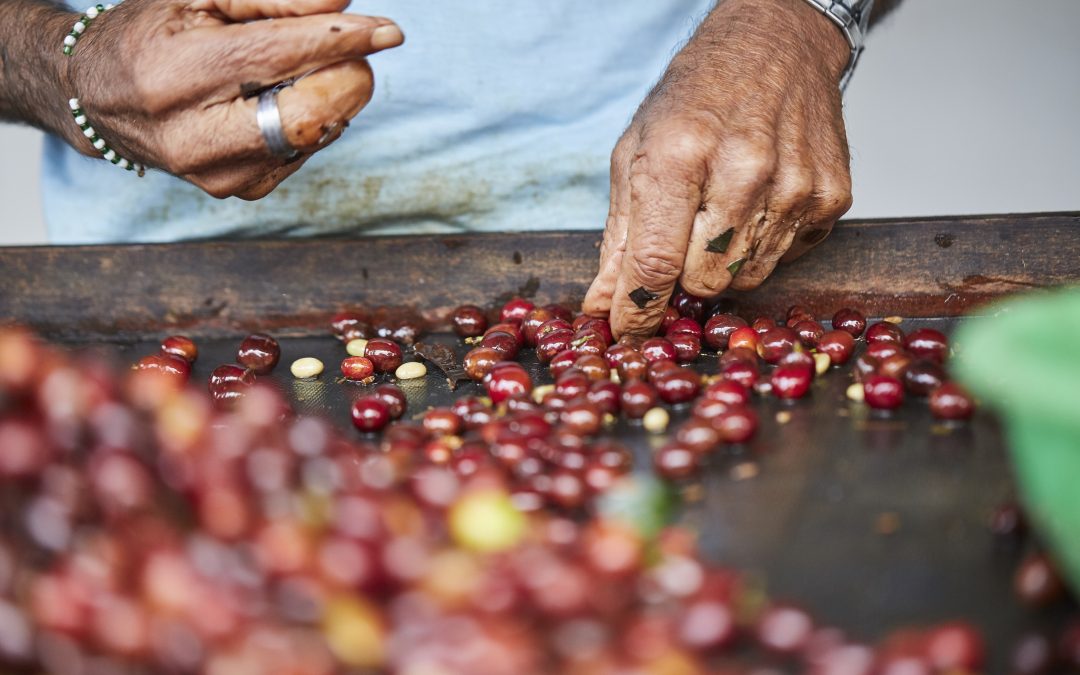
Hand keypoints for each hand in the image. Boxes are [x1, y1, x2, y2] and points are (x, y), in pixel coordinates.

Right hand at [60, 0, 402, 198]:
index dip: (339, 42)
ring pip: (312, 137)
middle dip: (346, 78)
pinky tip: (285, 102)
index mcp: (174, 75)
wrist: (101, 99)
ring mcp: (216, 175)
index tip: (389, 32)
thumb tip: (343, 4)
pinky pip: (304, 152)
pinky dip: (313, 122)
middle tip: (355, 52)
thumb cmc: (156, 35)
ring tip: (303, 71)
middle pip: (304, 116)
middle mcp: (192, 137)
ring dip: (331, 98)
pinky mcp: (238, 192)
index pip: (275, 57)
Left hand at [583, 0, 852, 337]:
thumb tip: (602, 306)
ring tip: (721, 211)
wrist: (776, 43)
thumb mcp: (636, 152)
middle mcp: (742, 170)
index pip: (655, 262)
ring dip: (724, 262)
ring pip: (746, 279)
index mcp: (679, 154)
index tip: (625, 330)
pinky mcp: (831, 196)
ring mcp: (795, 185)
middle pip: (703, 282)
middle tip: (681, 241)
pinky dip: (764, 244)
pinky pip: (786, 258)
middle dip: (683, 277)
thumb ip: (619, 237)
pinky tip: (758, 201)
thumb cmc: (696, 97)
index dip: (636, 309)